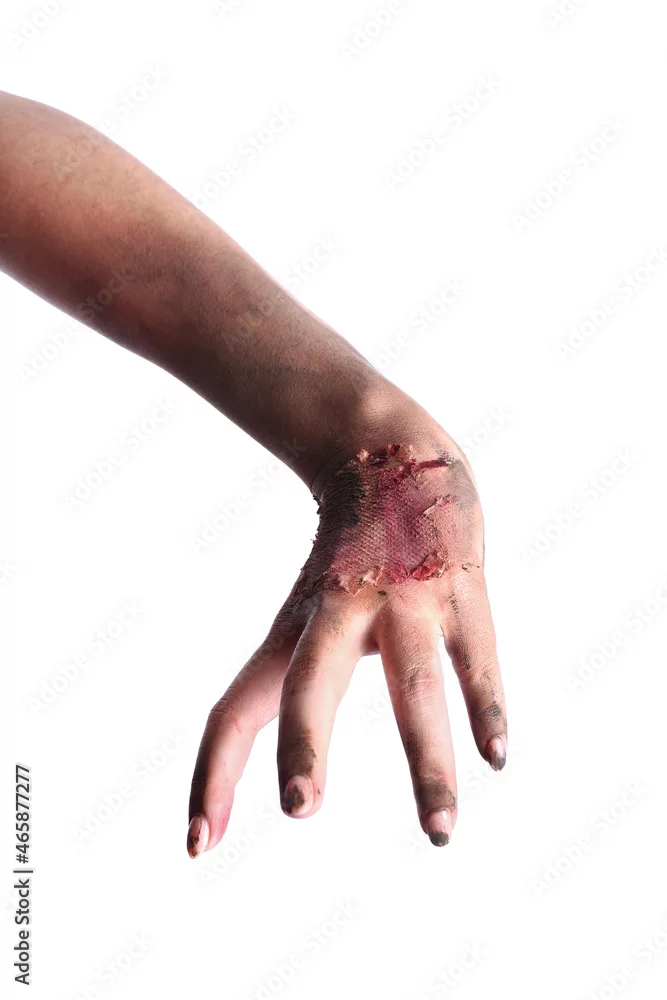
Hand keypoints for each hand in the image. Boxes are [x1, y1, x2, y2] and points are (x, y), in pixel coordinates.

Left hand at [187, 432, 505, 854]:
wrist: (392, 456)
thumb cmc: (343, 567)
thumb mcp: (304, 622)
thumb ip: (279, 700)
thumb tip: (266, 764)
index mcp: (294, 629)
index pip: (236, 707)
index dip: (211, 775)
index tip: (196, 848)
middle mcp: (339, 610)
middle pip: (311, 677)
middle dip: (304, 738)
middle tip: (298, 808)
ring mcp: (403, 593)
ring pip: (413, 680)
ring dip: (426, 757)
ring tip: (438, 831)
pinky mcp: (460, 584)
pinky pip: (476, 653)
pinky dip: (486, 705)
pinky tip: (494, 756)